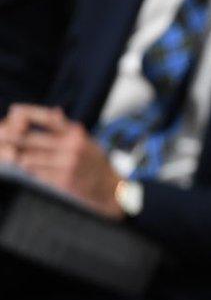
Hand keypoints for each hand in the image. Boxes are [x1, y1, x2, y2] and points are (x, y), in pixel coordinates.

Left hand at [2, 104, 123, 218]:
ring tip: (18, 156)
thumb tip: (54, 112)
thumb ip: (68, 128)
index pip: (47, 118)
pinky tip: (34, 169)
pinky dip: (31, 170)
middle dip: (11, 136)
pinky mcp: (62, 180)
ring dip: (20, 157)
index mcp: (76, 133)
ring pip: (27, 158)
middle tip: (1, 135)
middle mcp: (71, 146)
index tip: (13, 112)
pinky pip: (35, 173)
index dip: (26, 113)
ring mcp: (66, 164)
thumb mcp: (86, 140)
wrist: (110, 187)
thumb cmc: (94, 162)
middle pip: (29, 138)